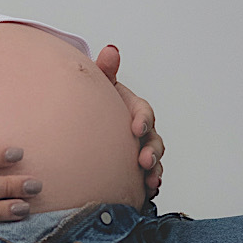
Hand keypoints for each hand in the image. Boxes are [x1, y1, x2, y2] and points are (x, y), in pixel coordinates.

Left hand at [95, 44, 163, 197]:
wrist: (87, 123)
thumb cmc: (98, 103)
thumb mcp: (100, 86)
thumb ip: (105, 70)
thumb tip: (110, 51)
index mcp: (134, 109)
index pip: (144, 112)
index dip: (143, 120)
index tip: (136, 128)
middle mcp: (142, 130)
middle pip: (154, 140)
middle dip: (152, 151)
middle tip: (144, 161)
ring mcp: (141, 148)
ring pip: (155, 160)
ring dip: (155, 170)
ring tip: (150, 180)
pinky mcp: (137, 167)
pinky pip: (149, 175)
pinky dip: (151, 183)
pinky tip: (149, 191)